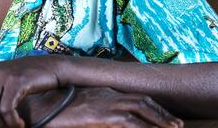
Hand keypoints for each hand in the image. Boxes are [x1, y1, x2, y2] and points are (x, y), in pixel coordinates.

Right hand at [47, 87, 182, 127]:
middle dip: (162, 113)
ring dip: (160, 119)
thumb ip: (98, 113)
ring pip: (141, 109)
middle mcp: (108, 95)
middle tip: (178, 124)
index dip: (154, 107)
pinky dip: (143, 127)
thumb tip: (109, 120)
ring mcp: (105, 103)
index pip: (136, 97)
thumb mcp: (82, 111)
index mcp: (104, 93)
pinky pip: (129, 122)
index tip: (166, 116)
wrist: (40, 107)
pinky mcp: (102, 115)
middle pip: (143, 101)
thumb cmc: (56, 111)